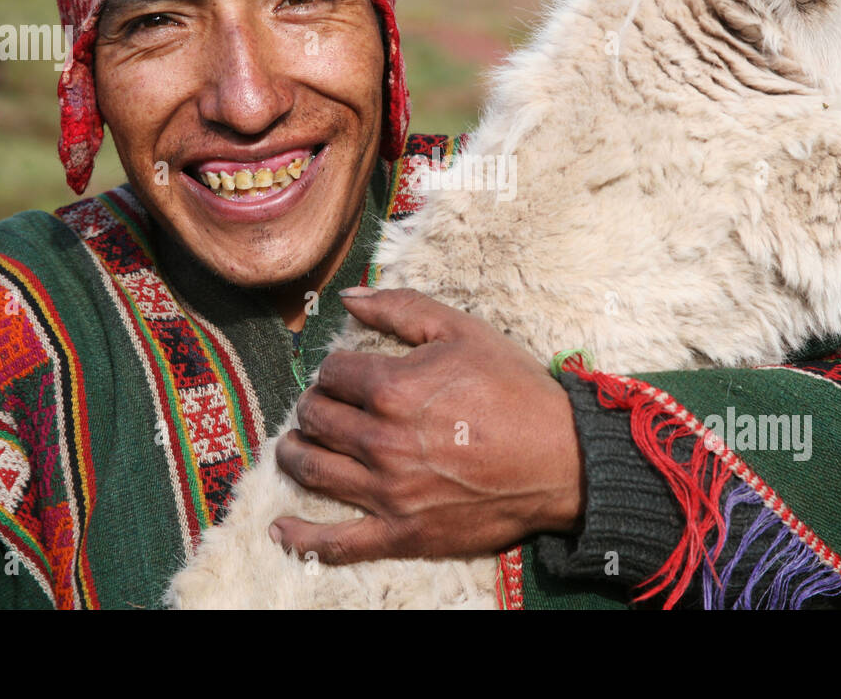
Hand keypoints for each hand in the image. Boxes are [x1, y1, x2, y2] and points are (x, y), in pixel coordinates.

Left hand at [270, 287, 585, 564]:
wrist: (561, 458)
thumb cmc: (515, 390)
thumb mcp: (462, 331)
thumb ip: (400, 307)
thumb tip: (349, 297)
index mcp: (392, 389)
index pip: (332, 373)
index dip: (334, 369)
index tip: (346, 374)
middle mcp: (380, 441)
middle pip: (315, 419)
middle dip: (312, 406)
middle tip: (321, 405)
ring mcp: (388, 492)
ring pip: (313, 470)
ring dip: (294, 453)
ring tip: (296, 445)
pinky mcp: (401, 532)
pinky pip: (336, 543)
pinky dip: (301, 536)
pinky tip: (279, 528)